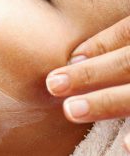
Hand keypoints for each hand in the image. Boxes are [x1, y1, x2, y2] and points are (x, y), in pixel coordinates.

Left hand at [45, 15, 129, 151]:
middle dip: (91, 74)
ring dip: (107, 102)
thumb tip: (77, 56)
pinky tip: (125, 147)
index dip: (99, 45)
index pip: (128, 32)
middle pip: (129, 63)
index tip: (68, 59)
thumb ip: (118, 42)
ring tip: (71, 110)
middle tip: (54, 84)